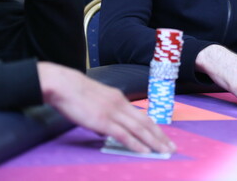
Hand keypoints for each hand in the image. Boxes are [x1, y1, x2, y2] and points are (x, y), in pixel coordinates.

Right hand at [37, 62, 175, 153]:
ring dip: (154, 142)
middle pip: (146, 123)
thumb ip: (105, 114)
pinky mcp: (103, 121)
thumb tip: (106, 130)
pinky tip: (144, 151)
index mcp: (120, 99)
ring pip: (139, 129)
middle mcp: (121, 105)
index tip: (164, 138)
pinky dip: (136, 144)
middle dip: (161, 137)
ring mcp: (113, 113)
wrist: (64, 85)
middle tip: (172, 148)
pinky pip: (123, 134)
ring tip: (164, 152)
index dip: (154, 128)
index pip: (142, 116)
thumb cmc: (75, 93)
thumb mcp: (97, 101)